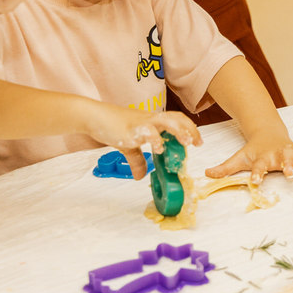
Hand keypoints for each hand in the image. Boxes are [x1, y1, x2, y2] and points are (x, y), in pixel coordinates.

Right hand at [83, 106, 202, 179]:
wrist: (94, 116)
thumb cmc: (112, 126)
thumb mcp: (128, 145)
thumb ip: (137, 159)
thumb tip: (140, 176)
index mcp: (153, 121)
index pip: (177, 119)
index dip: (189, 128)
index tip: (197, 141)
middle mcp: (151, 119)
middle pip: (177, 119)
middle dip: (189, 129)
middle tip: (197, 143)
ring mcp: (142, 123)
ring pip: (167, 121)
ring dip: (178, 131)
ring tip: (186, 142)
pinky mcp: (132, 129)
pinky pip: (147, 131)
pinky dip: (155, 139)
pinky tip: (159, 149)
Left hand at [206, 130, 292, 183]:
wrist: (268, 134)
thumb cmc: (255, 151)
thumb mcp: (240, 157)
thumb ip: (225, 168)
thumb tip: (207, 174)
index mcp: (263, 156)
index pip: (259, 164)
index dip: (257, 171)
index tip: (255, 179)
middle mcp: (279, 152)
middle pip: (285, 155)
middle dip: (288, 163)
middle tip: (289, 173)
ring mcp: (292, 149)